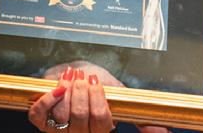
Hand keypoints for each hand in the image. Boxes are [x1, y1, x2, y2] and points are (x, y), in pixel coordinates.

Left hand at [31, 63, 170, 132]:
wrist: (74, 83)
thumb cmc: (97, 91)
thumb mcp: (120, 101)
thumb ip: (143, 121)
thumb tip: (164, 132)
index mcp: (100, 131)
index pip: (101, 121)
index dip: (98, 99)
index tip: (96, 80)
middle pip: (80, 117)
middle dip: (82, 91)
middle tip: (84, 76)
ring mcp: (59, 131)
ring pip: (61, 115)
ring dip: (66, 89)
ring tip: (72, 75)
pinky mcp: (42, 123)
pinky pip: (38, 116)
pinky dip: (45, 99)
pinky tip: (56, 87)